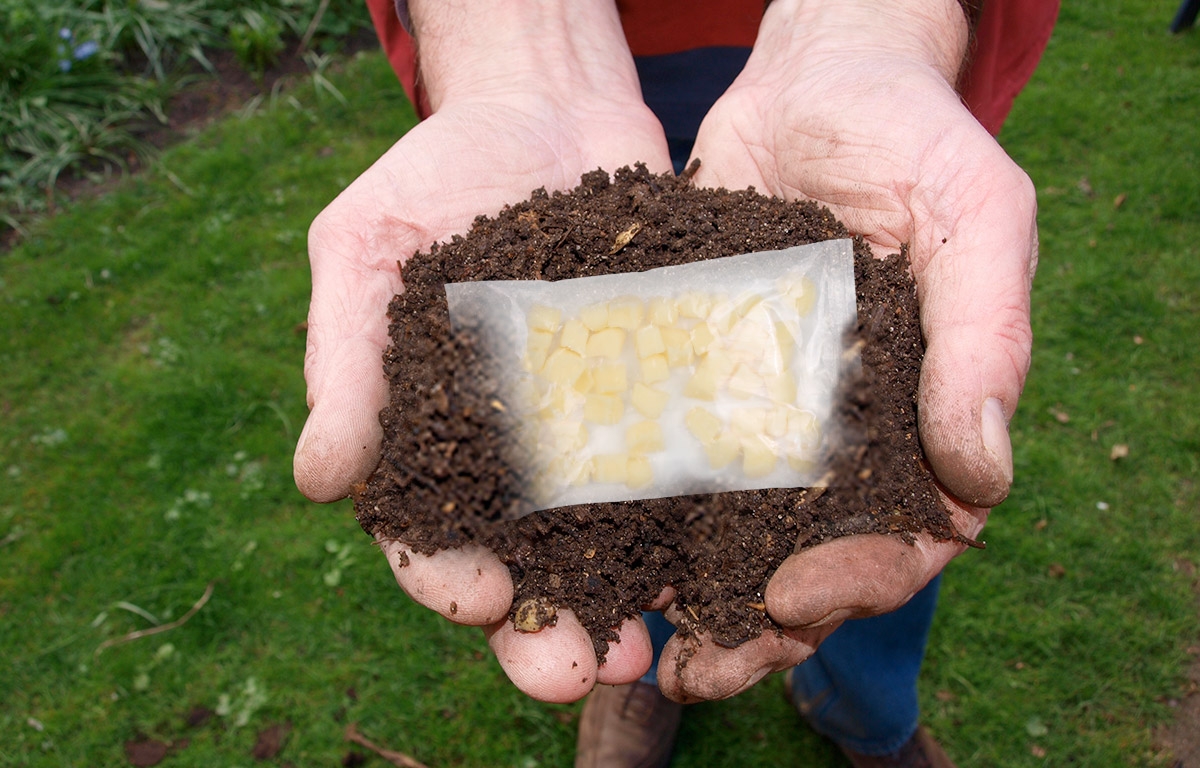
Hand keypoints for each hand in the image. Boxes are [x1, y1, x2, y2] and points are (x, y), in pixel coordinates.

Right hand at [293, 0, 672, 702]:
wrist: (545, 105)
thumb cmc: (435, 173)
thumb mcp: (364, 248)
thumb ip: (344, 360)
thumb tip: (318, 481)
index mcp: (431, 439)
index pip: (427, 535)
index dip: (448, 579)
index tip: (478, 600)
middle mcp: (517, 454)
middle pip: (528, 565)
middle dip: (545, 629)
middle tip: (573, 672)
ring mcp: (598, 430)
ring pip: (612, 543)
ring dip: (629, 603)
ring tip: (653, 649)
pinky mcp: (667, 394)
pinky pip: (684, 467)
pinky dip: (700, 520)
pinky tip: (724, 558)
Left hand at [657, 0, 1036, 701]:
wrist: (814, 79)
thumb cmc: (915, 138)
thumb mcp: (975, 217)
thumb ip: (987, 339)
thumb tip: (983, 479)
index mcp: (919, 421)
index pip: (904, 536)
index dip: (856, 582)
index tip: (792, 599)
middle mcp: (838, 434)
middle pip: (805, 559)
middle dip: (755, 625)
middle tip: (696, 669)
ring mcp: (761, 411)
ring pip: (726, 529)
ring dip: (683, 593)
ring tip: (629, 642)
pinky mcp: (692, 375)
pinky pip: (662, 455)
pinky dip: (630, 507)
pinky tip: (585, 546)